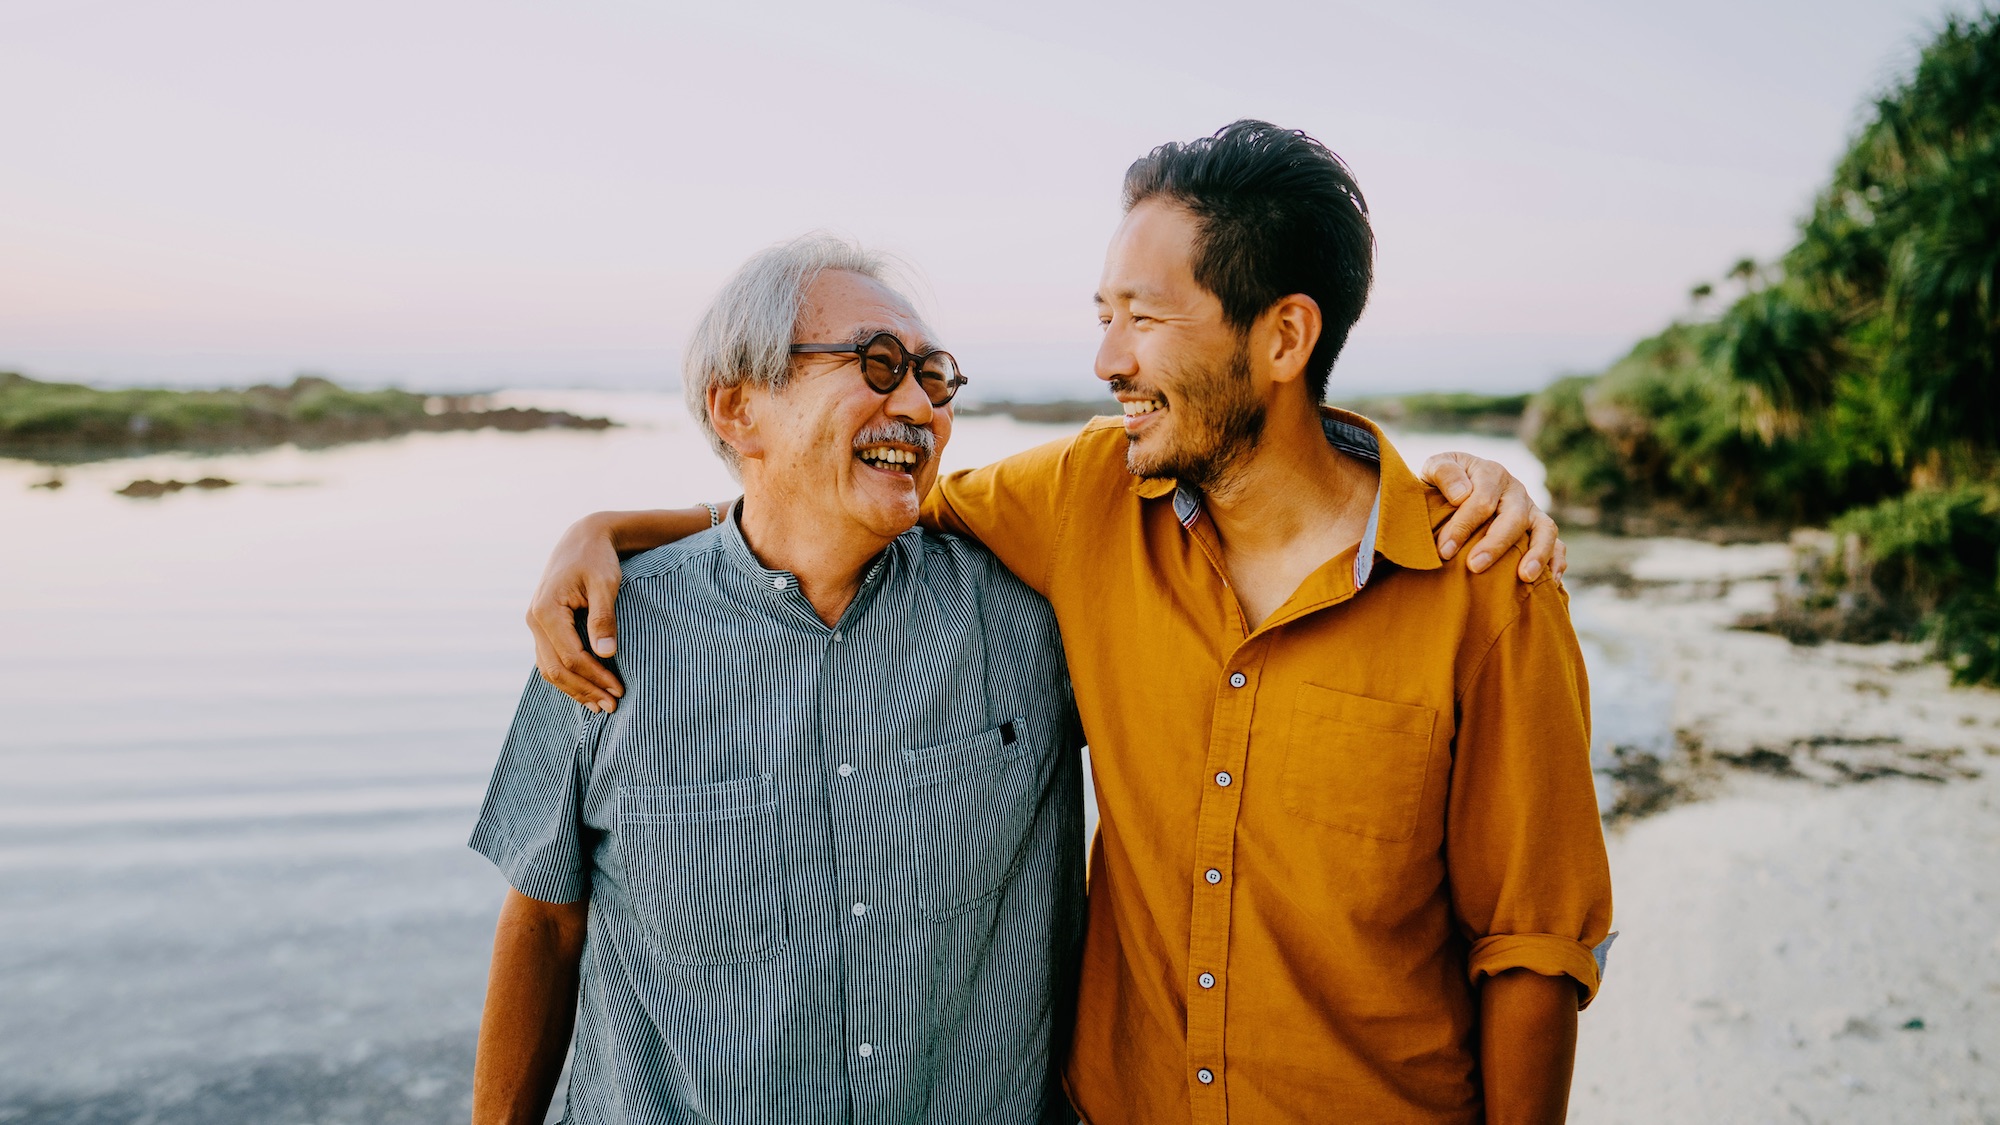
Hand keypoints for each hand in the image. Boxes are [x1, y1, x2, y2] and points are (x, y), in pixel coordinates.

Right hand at [527, 514, 625, 710]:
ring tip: (601, 706)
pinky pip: (550, 660)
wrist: (583, 539)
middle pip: (556, 669)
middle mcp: (534, 619)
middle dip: (585, 690)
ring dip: (575, 689)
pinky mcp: (543, 626)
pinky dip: (567, 678)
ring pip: (549, 669)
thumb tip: (606, 654)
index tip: (619, 690)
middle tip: (613, 706)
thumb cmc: (598, 559)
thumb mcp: (606, 584)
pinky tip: (587, 690)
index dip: (595, 677)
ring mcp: (535, 624)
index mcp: (547, 610)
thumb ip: (604, 618)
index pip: (571, 656)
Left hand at [1421, 452, 1564, 582]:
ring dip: (1537, 554)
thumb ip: (1444, 473)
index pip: (1481, 500)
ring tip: (1524, 577)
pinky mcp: (1539, 529)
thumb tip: (1460, 495)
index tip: (1444, 550)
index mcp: (1491, 474)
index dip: (1462, 526)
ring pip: (1544, 529)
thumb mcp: (1435, 467)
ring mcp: (1531, 510)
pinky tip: (1550, 582)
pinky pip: (1557, 544)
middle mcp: (1515, 491)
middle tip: (1474, 566)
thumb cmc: (1443, 483)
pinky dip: (1556, 561)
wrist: (1455, 487)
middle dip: (1495, 544)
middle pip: (1514, 517)